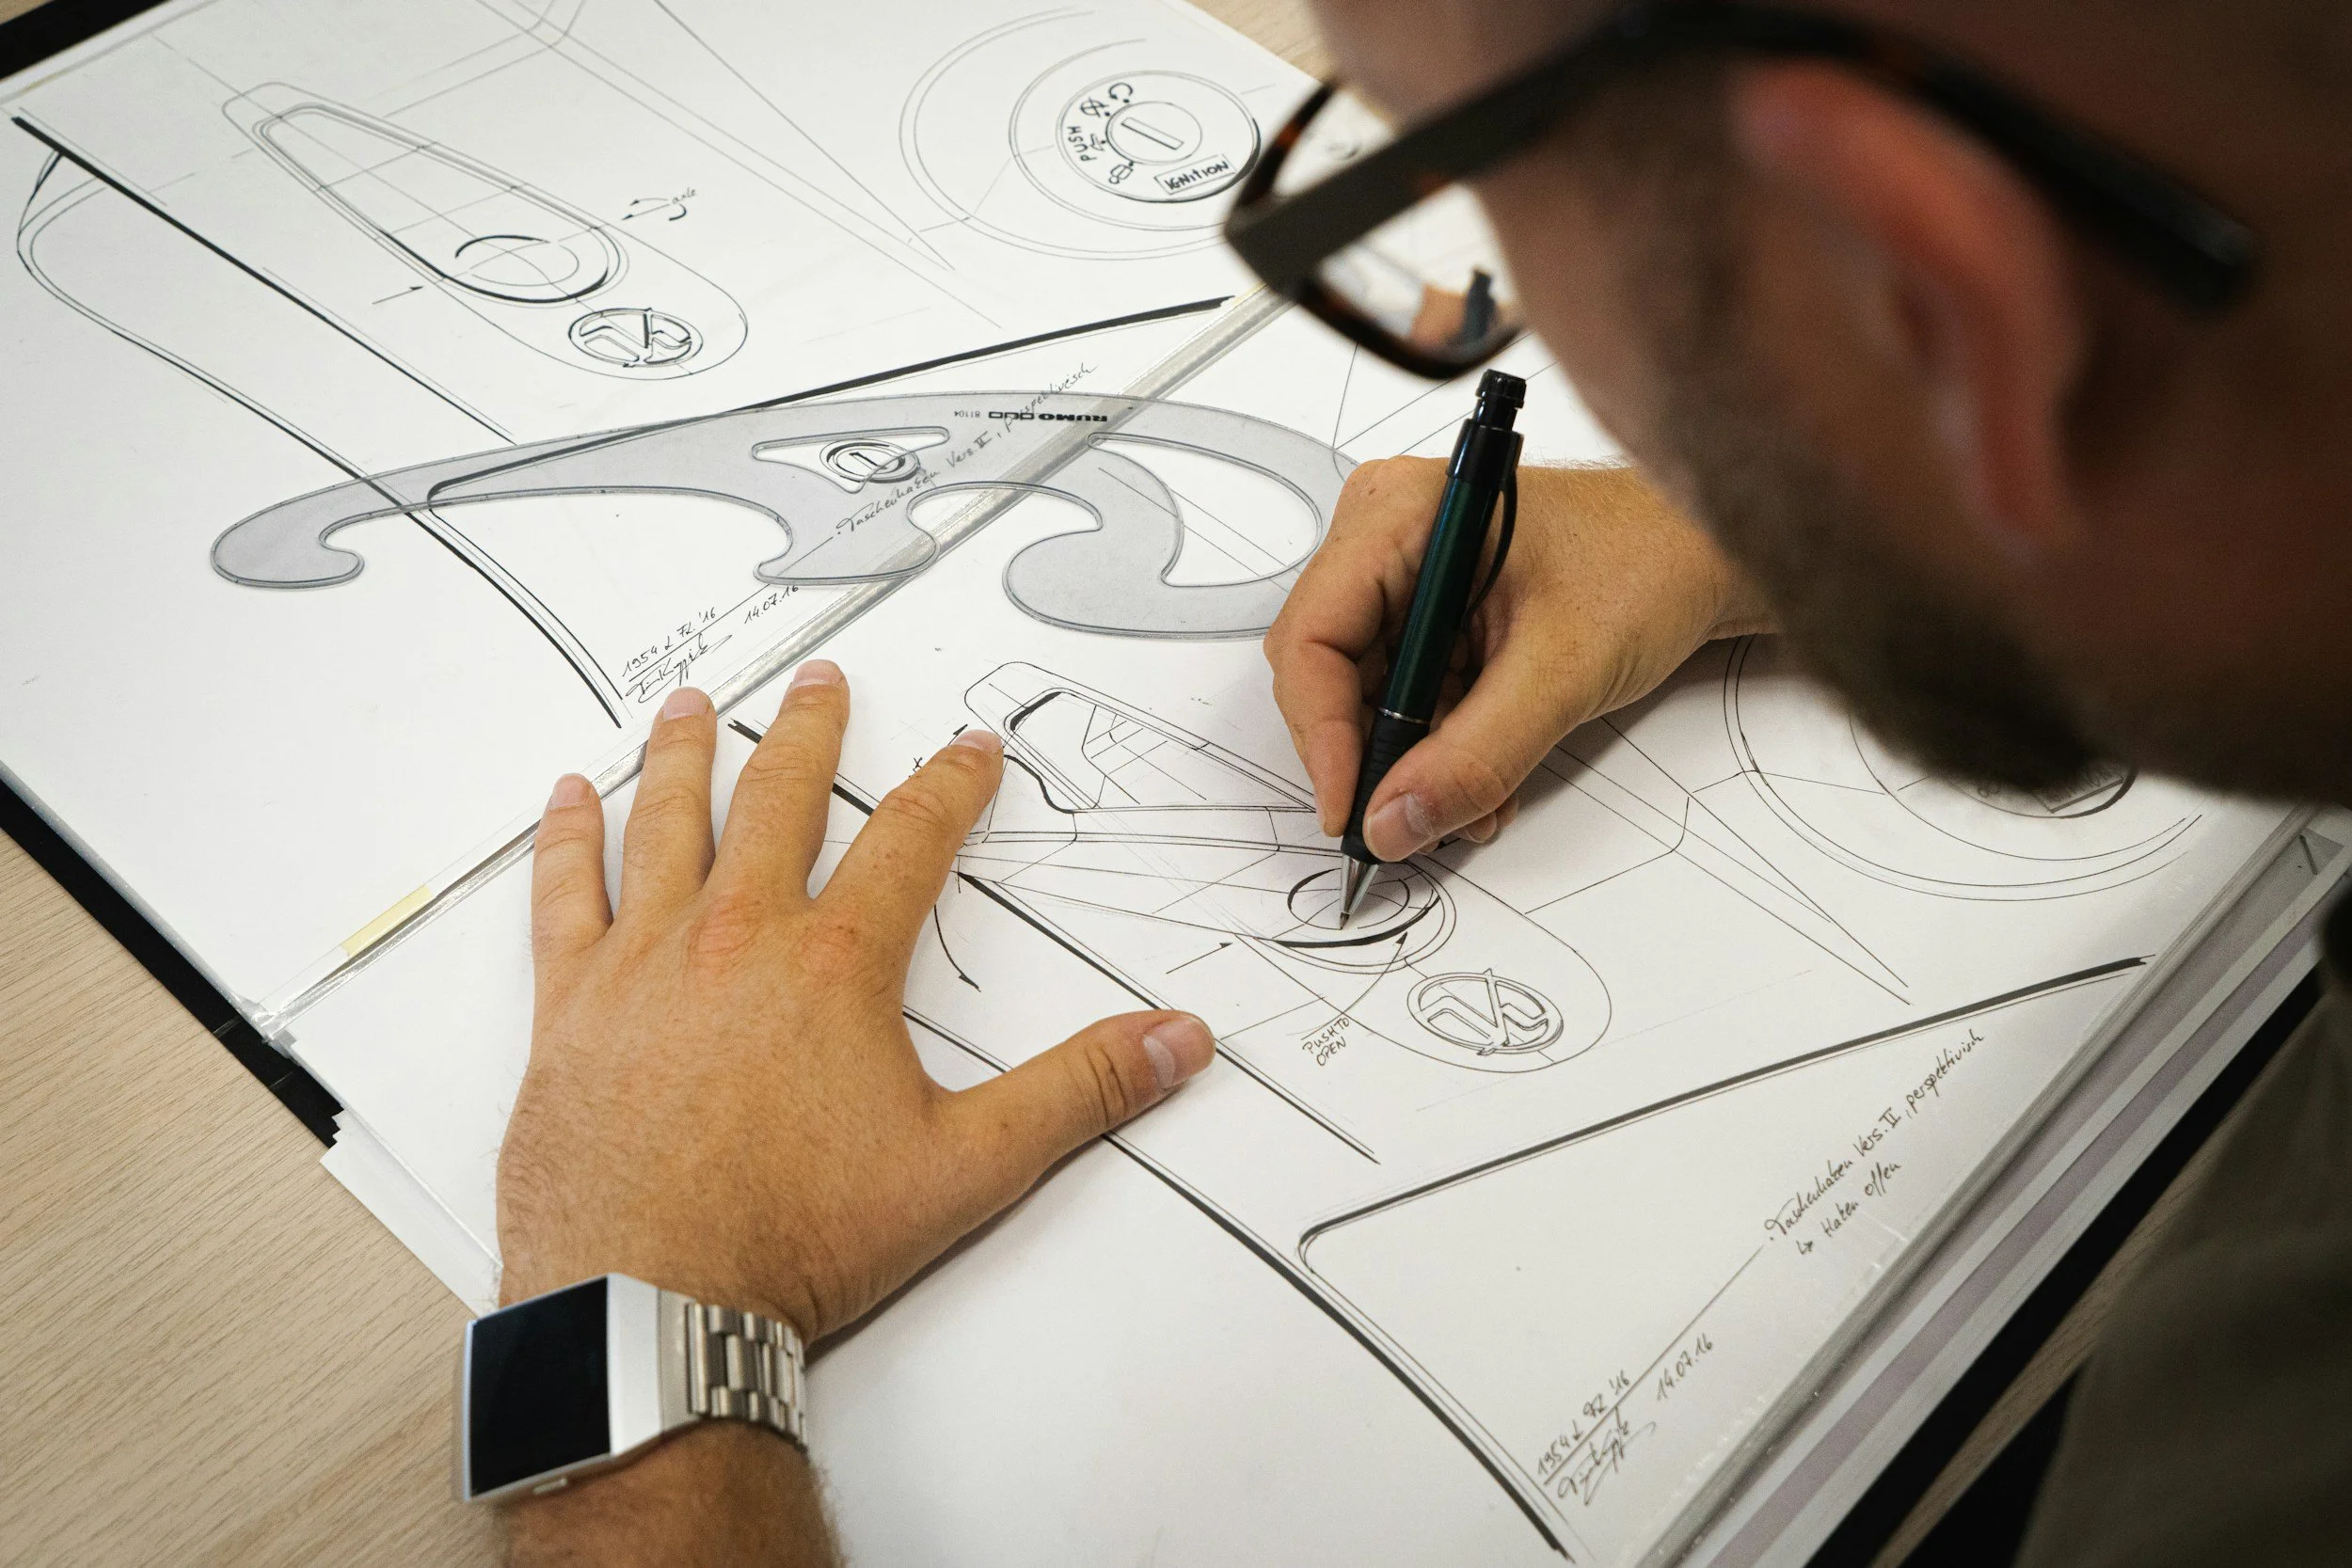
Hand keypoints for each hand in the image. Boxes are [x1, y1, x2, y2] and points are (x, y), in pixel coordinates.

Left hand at [496, 661, 1217, 1340]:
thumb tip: (1175, 1042)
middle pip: (778, 800)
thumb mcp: (968, 1168)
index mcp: (836, 965)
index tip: (969, 749)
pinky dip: (565, 841)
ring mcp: (644, 964)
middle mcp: (738, 938)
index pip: (910, 840)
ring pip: (665, 825)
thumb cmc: (797, 1239)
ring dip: (682, 756)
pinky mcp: (571, 1006)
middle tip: (821, 683)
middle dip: (808, 733)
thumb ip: (1078, 1093)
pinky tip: (566, 801)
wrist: (654, 1305)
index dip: (951, 784)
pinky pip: (563, 896)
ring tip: (690, 705)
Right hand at [1265, 461, 1773, 859]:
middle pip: (1328, 674)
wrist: (1705, 554)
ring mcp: (1407, 578)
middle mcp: (1385, 540)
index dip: (1321, 735)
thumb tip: (1396, 823)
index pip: (1312, 639)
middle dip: (1373, 756)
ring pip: (1368, 698)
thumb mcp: (1563, 670)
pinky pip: (1408, 698)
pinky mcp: (1433, 615)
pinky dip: (1440, 748)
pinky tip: (1485, 776)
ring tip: (1474, 803)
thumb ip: (1477, 756)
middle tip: (1408, 822)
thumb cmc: (1649, 562)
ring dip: (1414, 763)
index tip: (1351, 809)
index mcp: (1397, 515)